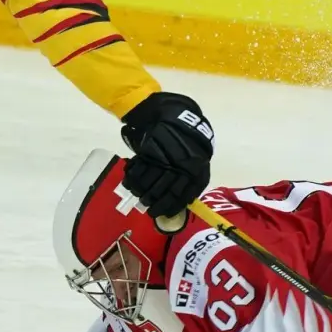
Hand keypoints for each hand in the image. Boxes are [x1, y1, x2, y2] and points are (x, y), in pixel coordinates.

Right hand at [120, 92, 213, 216]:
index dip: (170, 207)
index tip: (162, 214)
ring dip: (143, 193)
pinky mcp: (149, 150)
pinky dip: (134, 178)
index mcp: (195, 170)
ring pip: (151, 182)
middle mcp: (180, 165)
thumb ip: (194, 181)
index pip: (181, 195)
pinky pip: (140, 169)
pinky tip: (132, 184)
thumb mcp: (199, 162)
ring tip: (140, 197)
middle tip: (148, 208)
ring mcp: (164, 157)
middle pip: (164, 191)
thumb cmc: (190, 144)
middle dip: (154, 203)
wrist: (176, 117)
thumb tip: (185, 202)